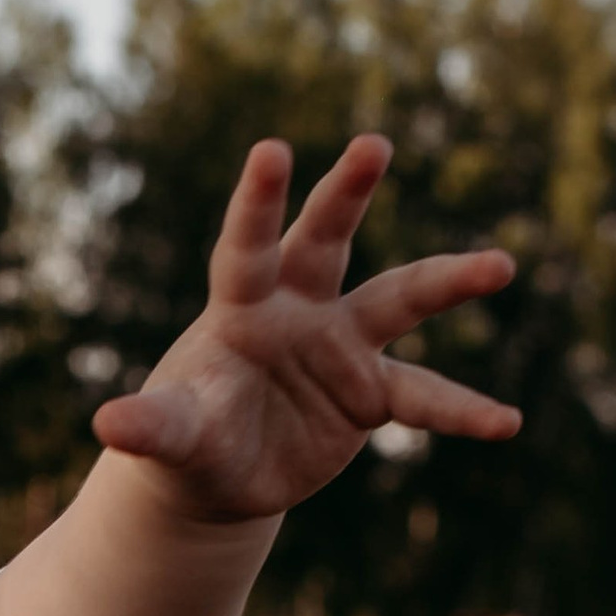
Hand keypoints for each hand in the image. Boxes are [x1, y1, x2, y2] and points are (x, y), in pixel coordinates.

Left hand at [92, 135, 519, 524]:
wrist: (223, 471)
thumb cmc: (188, 436)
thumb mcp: (169, 438)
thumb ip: (150, 425)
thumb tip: (109, 424)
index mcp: (241, 308)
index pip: (246, 248)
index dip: (258, 203)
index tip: (272, 150)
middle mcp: (298, 310)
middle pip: (326, 241)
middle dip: (348, 193)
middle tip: (372, 145)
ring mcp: (341, 346)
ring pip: (400, 300)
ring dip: (450, 282)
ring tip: (501, 266)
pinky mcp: (369, 392)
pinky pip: (424, 398)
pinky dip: (463, 412)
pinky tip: (506, 423)